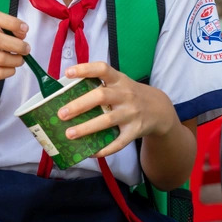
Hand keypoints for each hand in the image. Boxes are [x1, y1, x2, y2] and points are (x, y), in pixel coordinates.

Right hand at [0, 9, 28, 92]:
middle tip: (26, 48)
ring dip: (16, 59)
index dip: (11, 21)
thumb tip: (21, 34)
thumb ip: (2, 29)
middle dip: (18, 44)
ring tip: (19, 59)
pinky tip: (11, 68)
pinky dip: (9, 71)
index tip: (24, 29)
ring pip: (0, 58)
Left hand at [56, 62, 179, 157]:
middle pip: (101, 97)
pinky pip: (118, 142)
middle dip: (79, 105)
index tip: (67, 73)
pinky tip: (90, 152)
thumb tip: (66, 93)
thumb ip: (100, 85)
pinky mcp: (135, 131)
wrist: (159, 109)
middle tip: (62, 114)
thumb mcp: (120, 84)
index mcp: (119, 80)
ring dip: (86, 128)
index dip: (84, 69)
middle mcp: (125, 95)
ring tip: (69, 134)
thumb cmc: (130, 95)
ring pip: (107, 121)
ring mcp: (131, 113)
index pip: (102, 69)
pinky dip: (104, 149)